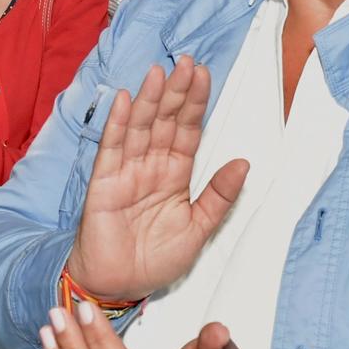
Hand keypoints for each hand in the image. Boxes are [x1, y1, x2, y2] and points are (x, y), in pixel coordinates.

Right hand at [64, 58, 248, 302]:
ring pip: (140, 128)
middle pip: (165, 121)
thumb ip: (219, 197)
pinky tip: (125, 100)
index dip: (195, 102)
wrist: (118, 286)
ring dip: (149, 99)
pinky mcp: (104, 183)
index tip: (203, 74)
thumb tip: (245, 163)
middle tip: (186, 62)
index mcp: (176, 174)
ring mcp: (126, 171)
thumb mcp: (198, 229)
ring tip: (160, 73)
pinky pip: (112, 148)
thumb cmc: (154, 261)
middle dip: (176, 92)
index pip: (188, 130)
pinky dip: (118, 124)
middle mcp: (152, 166)